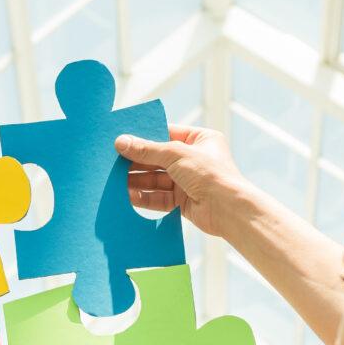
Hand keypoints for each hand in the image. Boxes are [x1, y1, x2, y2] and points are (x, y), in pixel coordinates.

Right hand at [115, 125, 246, 237]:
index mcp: (200, 140)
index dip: (145, 137)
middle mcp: (194, 160)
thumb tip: (122, 142)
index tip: (123, 139)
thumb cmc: (212, 175)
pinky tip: (128, 195)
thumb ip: (147, 150)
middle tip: (113, 162)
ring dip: (137, 180)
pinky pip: (159, 197)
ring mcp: (189, 181)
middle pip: (159, 158)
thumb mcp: (176, 155)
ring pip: (157, 179)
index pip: (167, 134)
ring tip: (116, 180)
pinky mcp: (183, 201)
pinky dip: (144, 196)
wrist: (229, 210)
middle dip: (138, 162)